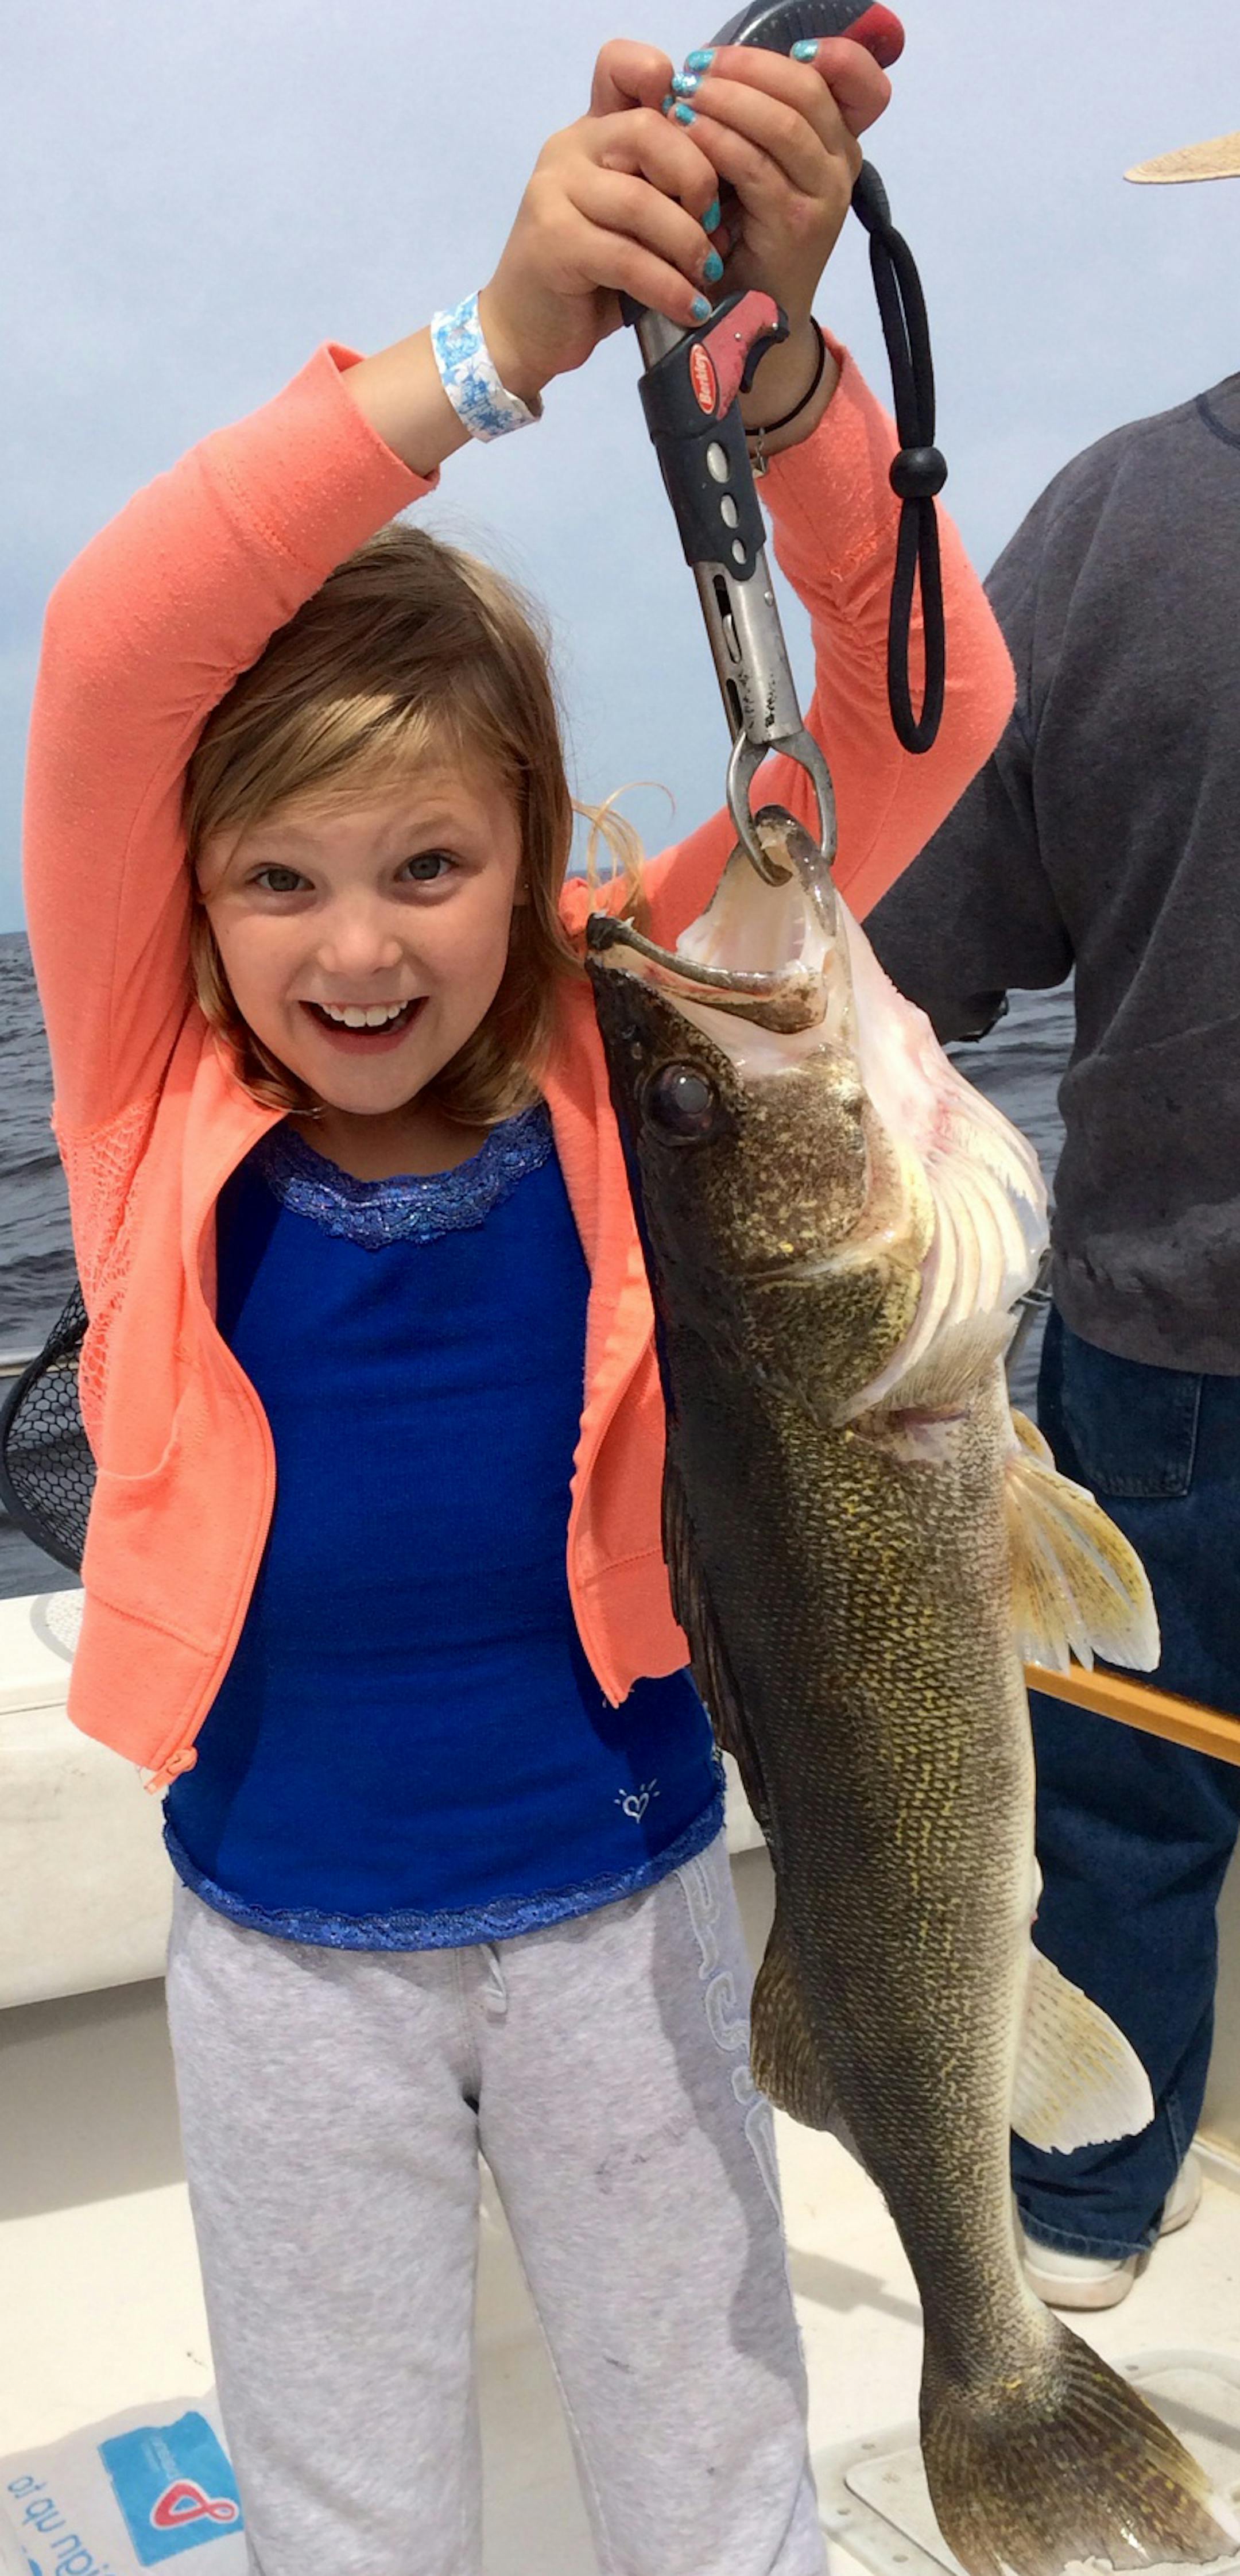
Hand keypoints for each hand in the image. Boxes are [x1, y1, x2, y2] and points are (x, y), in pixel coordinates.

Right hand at [479, 43, 726, 400]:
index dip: (668, 81)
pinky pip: (627, 257)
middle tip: (716, 227)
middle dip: (697, 178)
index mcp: (593, 132)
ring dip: (688, 244)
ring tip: (708, 276)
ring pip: (640, 200)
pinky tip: (692, 308)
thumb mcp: (638, 222)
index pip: (622, 66)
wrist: (528, 329)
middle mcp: (570, 149)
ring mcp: (554, 192)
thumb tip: (738, 184)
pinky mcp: (553, 243)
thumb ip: (671, 189)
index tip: (703, 132)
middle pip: (647, 130)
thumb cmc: (594, 276)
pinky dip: (669, 287)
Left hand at [660, 39, 891, 426]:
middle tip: (697, 67)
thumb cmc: (740, 235)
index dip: (832, 52)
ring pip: (781, 123)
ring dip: (725, 100)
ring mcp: (825, 198)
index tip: (783, 46)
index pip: (860, 80)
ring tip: (684, 94)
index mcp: (839, 143)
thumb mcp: (753, 167)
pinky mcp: (796, 227)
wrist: (747, 319)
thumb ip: (756, 120)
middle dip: (746, 69)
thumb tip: (721, 62)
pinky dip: (716, 142)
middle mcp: (842, 166)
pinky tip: (685, 132)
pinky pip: (754, 167)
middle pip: (806, 90)